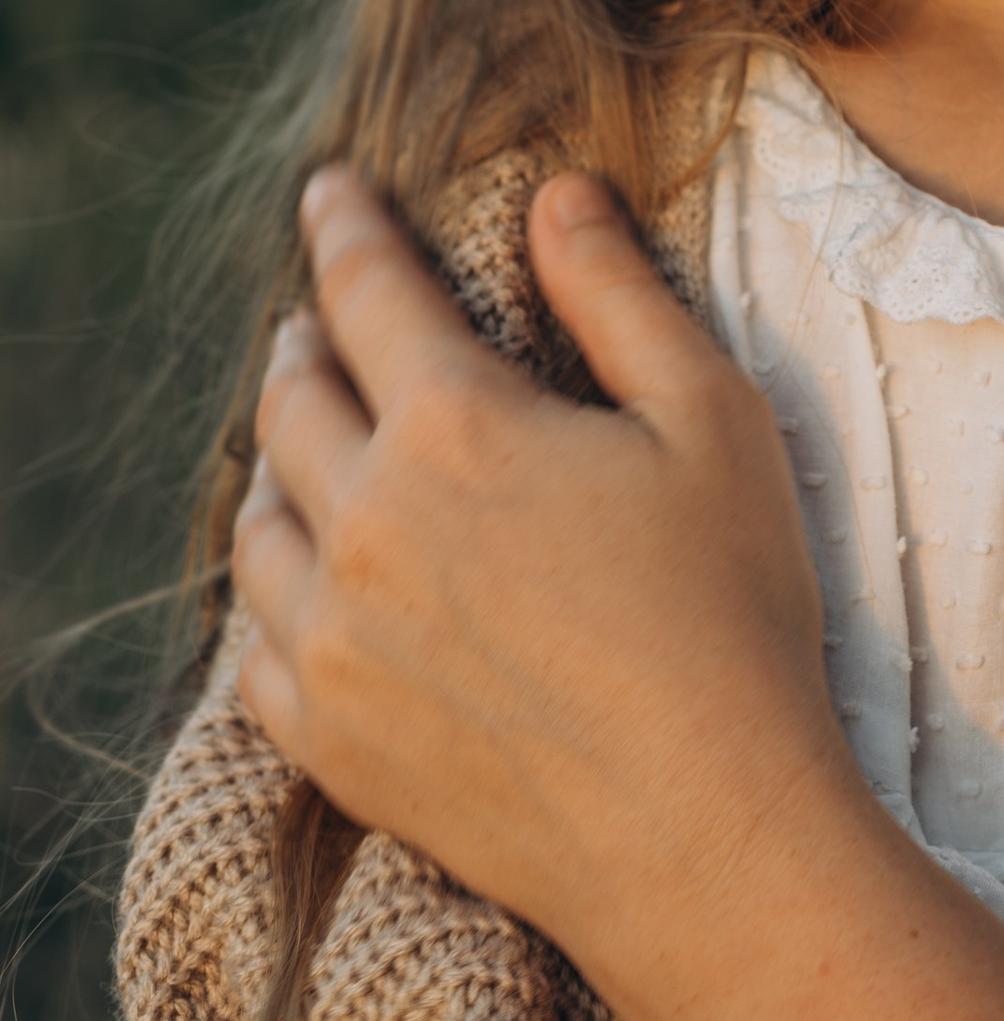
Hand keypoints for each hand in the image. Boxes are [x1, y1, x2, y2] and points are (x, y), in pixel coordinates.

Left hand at [233, 168, 859, 997]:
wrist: (703, 832)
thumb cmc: (731, 614)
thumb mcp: (710, 421)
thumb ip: (620, 296)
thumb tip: (559, 197)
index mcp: (455, 428)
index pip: (366, 291)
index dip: (346, 226)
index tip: (331, 188)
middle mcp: (363, 523)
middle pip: (292, 398)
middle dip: (307, 339)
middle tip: (323, 319)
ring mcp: (330, 639)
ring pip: (259, 519)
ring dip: (282, 459)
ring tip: (312, 441)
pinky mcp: (328, 738)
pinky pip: (255, 641)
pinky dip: (270, 588)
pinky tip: (304, 581)